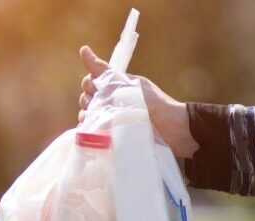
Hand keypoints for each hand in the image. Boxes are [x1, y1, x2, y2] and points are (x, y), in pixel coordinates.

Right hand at [78, 45, 199, 158]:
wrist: (171, 129)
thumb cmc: (153, 103)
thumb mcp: (128, 84)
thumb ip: (105, 71)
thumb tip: (83, 49)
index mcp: (115, 87)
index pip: (90, 81)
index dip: (89, 84)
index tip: (97, 88)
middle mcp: (110, 102)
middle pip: (86, 98)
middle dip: (88, 101)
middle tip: (102, 105)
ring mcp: (110, 120)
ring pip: (86, 115)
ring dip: (87, 117)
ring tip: (100, 121)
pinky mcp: (111, 137)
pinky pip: (92, 132)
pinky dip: (89, 131)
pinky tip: (93, 132)